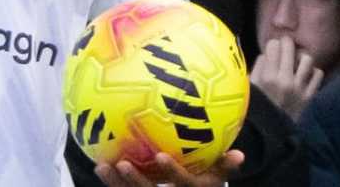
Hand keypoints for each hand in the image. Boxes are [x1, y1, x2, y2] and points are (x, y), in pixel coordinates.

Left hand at [95, 149, 243, 186]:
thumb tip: (240, 155)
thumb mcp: (218, 177)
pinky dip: (112, 183)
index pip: (182, 185)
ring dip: (116, 184)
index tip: (160, 155)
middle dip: (137, 182)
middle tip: (123, 164)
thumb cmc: (205, 181)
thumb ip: (225, 165)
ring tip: (101, 166)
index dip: (172, 173)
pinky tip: (100, 166)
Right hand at [250, 36, 323, 119]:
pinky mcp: (309, 96)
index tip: (272, 48)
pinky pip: (318, 75)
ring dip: (301, 58)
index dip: (272, 44)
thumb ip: (258, 68)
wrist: (270, 132)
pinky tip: (306, 75)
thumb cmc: (257, 107)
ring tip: (297, 62)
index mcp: (267, 77)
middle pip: (289, 47)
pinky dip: (313, 72)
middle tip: (286, 45)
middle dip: (286, 42)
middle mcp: (284, 79)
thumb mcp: (250, 87)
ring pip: (307, 59)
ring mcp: (299, 87)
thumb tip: (267, 53)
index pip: (273, 46)